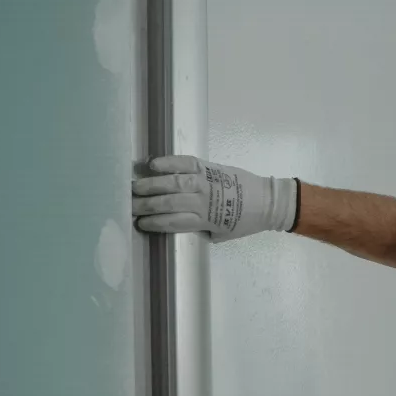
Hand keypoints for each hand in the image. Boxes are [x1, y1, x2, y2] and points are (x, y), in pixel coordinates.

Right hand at [132, 155, 299, 240]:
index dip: (154, 223)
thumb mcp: (222, 233)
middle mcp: (203, 199)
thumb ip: (200, 230)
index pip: (173, 222)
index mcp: (205, 219)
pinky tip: (152, 164)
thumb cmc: (245, 221)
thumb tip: (177, 225)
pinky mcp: (209, 166)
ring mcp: (206, 181)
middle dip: (146, 205)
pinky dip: (169, 162)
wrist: (267, 201)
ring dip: (151, 185)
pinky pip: (185, 162)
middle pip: (168, 202)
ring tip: (134, 187)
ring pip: (173, 183)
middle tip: (127, 205)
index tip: (139, 223)